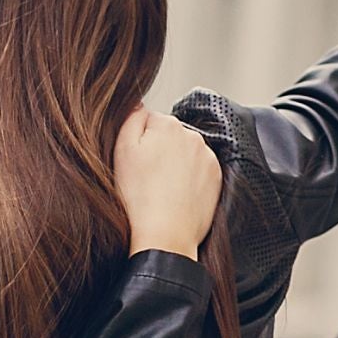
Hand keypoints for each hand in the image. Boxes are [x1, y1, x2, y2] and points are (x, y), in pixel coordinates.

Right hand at [114, 108, 220, 259]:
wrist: (164, 234)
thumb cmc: (137, 197)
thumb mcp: (121, 151)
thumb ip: (131, 118)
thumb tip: (139, 103)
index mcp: (167, 125)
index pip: (147, 121)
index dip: (136, 141)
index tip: (133, 162)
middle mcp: (192, 135)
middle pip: (168, 136)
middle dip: (157, 150)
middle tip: (144, 178)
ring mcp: (207, 156)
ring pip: (184, 153)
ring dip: (173, 164)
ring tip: (160, 189)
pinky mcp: (216, 176)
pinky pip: (198, 170)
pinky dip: (188, 179)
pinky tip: (175, 195)